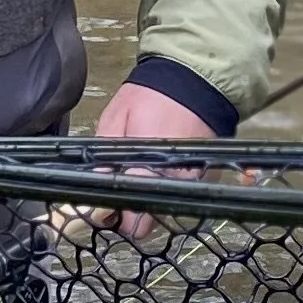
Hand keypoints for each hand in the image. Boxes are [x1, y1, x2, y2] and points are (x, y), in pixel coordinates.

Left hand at [90, 79, 219, 235]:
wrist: (196, 77)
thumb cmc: (150, 95)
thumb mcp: (116, 117)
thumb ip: (103, 153)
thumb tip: (94, 183)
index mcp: (147, 169)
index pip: (131, 221)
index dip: (113, 217)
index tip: (105, 206)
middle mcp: (174, 182)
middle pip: (148, 225)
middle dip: (132, 215)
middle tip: (122, 192)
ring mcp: (194, 181)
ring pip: (166, 212)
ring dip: (152, 202)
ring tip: (143, 175)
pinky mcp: (207, 175)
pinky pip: (183, 195)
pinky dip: (171, 189)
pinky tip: (163, 169)